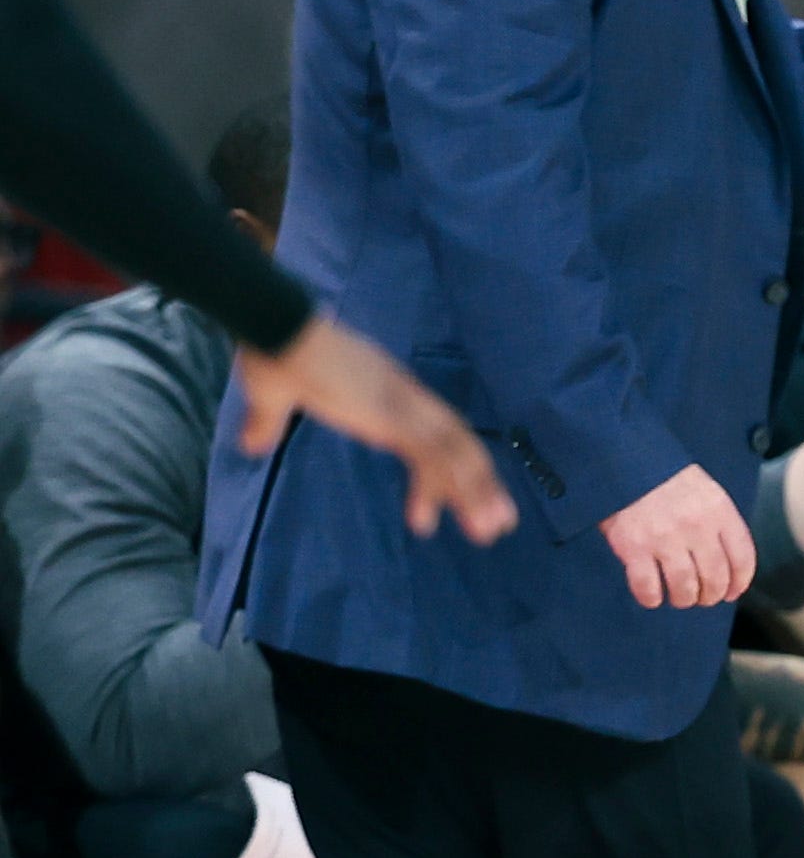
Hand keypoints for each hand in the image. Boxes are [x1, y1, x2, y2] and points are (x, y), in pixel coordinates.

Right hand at [230, 314, 517, 543]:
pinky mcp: (388, 415)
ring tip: (489, 531)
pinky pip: (428, 453)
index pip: (434, 434)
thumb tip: (251, 444)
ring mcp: (400, 406)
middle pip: (459, 445)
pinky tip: (433, 517)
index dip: (451, 467)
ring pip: (454, 454)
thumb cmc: (273, 353)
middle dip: (481, 485)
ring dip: (474, 493)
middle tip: (499, 524)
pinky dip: (441, 484)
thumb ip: (267, 422)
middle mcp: (404, 400)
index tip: (451, 502)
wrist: (274, 325)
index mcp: (388, 393)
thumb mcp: (272, 398)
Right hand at [599, 461, 752, 609]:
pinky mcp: (633, 547)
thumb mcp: (706, 491)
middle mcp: (696, 527)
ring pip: (684, 588)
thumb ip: (719, 522)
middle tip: (703, 598)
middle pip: (715, 578)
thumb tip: (728, 562)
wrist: (624, 459)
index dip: (739, 583)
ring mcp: (664, 538)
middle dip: (711, 596)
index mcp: (719, 511)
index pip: (742, 558)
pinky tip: (652, 597)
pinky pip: (647, 587)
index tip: (732, 592)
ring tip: (679, 598)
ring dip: (684, 599)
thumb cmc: (666, 478)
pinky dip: (651, 598)